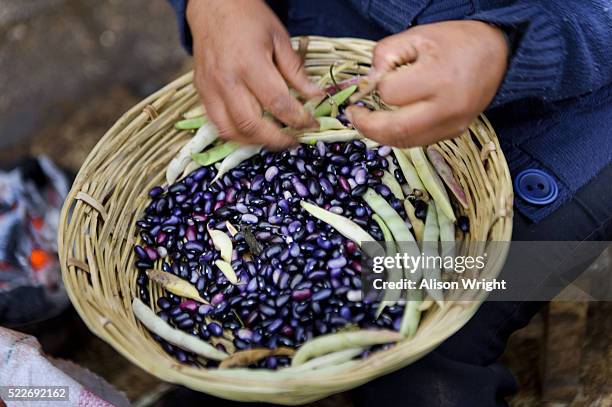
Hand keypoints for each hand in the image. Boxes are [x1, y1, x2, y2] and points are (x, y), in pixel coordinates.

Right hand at [187, 0, 320, 147]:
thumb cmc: (249, 18)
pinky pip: (217, 124)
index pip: (277, 103)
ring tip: (274, 140)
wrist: (213, 5)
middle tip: (294, 141)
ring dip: (255, 142)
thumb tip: (316, 97)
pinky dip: (237, 135)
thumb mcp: (279, 38)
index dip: (298, 119)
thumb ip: (296, 72)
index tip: (312, 124)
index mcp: (249, 63)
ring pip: (232, 130)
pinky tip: (253, 133)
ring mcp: (210, 88)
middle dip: (277, 139)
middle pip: (252, 124)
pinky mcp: (201, 92)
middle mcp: (227, 80)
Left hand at [346, 21, 507, 146]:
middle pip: (395, 130)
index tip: (377, 77)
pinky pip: (418, 142)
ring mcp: (453, 125)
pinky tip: (391, 122)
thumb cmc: (456, 42)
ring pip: (405, 142)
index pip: (390, 94)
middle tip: (353, 115)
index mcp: (439, 78)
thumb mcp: (418, 36)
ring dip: (380, 134)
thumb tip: (367, 83)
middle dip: (366, 125)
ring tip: (366, 120)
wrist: (497, 53)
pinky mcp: (455, 133)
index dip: (377, 86)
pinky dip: (399, 135)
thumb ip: (386, 55)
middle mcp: (448, 108)